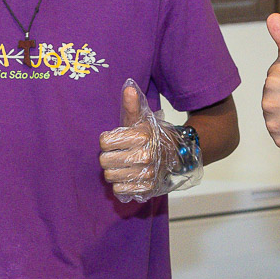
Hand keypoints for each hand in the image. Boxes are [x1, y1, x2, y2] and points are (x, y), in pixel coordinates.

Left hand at [98, 80, 195, 200]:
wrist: (174, 154)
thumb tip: (128, 88)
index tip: (114, 139)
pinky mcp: (147, 188)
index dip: (106, 140)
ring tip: (121, 165)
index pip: (104, 142)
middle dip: (107, 157)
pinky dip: (120, 184)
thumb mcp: (142, 119)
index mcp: (141, 136)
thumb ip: (131, 106)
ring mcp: (147, 173)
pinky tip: (127, 176)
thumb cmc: (151, 135)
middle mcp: (145, 155)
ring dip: (113, 171)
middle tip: (116, 154)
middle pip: (104, 161)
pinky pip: (119, 190)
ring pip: (110, 176)